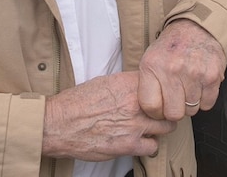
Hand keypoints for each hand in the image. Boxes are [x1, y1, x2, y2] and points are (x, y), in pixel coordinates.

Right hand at [42, 71, 176, 160]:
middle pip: (167, 104)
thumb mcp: (101, 82)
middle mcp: (134, 102)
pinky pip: (153, 147)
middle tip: (158, 111)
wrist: (59, 124)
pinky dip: (149, 145)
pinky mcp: (129, 145)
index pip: (159, 81)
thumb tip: (137, 86)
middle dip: (164, 108)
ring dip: (160, 127)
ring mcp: (134, 124)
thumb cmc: (75, 103)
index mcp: (127, 83)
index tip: (159, 93)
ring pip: (166, 126)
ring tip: (152, 127)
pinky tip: (140, 141)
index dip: (160, 88)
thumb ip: (124, 84)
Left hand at [137, 19, 226, 120]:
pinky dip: (204, 99)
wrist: (196, 27)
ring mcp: (193, 73)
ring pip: (192, 110)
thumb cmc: (170, 47)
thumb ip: (147, 85)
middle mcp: (172, 69)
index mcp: (152, 66)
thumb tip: (150, 113)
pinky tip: (199, 85)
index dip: (155, 112)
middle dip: (175, 110)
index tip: (159, 107)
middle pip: (173, 113)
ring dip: (190, 103)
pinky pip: (207, 104)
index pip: (150, 106)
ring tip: (187, 86)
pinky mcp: (212, 76)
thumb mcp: (149, 59)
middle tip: (175, 98)